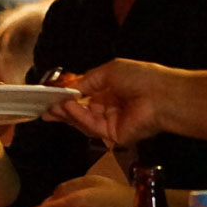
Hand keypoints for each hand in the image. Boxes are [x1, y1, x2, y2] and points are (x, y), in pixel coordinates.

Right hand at [43, 59, 173, 146]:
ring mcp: (111, 123)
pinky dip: (78, 117)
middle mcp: (110, 107)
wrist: (162, 95)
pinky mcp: (112, 135)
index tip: (51, 96)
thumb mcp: (109, 71)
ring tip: (52, 107)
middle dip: (62, 109)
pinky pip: (91, 126)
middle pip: (81, 111)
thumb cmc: (141, 77)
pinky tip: (68, 108)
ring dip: (67, 113)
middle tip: (44, 108)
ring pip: (83, 120)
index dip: (68, 96)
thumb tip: (70, 88)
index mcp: (112, 90)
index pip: (85, 96)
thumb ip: (87, 80)